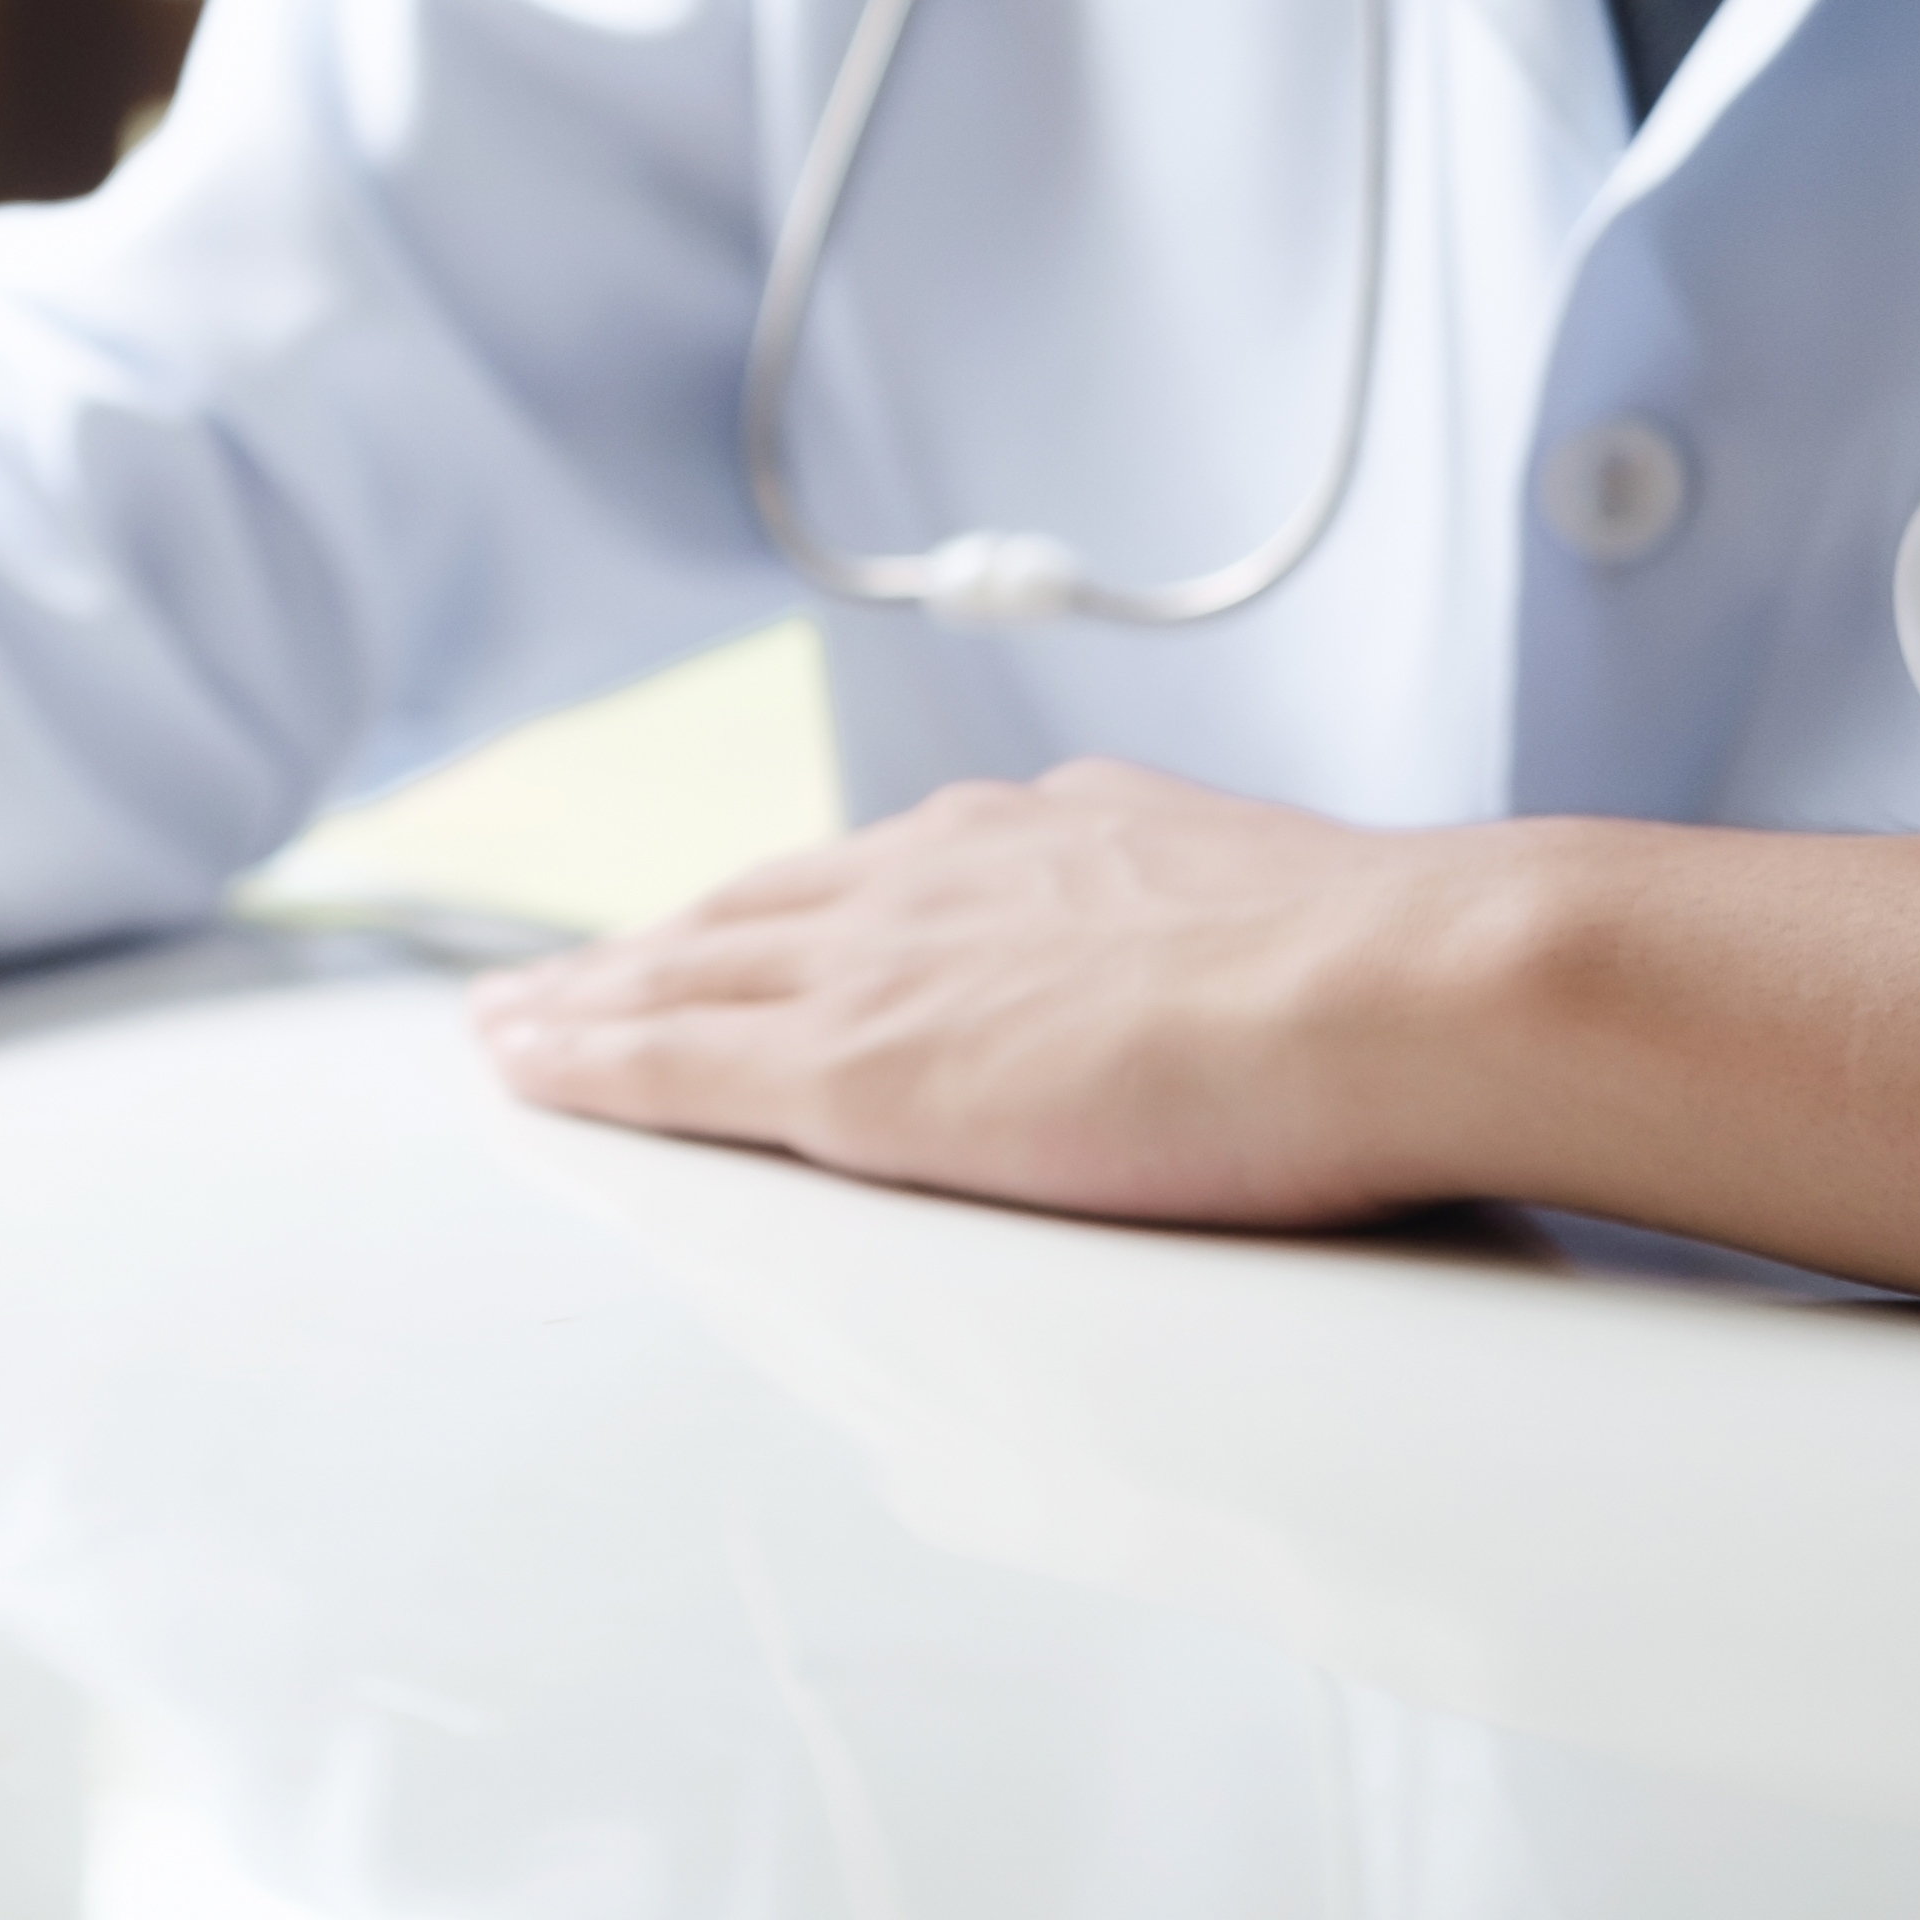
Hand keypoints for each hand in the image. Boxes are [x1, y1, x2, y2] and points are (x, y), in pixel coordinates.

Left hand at [470, 760, 1919, 1329]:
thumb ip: (1211, 942)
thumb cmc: (1392, 981)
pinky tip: (520, 1067)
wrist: (1409, 985)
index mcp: (1044, 844)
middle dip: (652, 946)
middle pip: (748, 913)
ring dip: (585, 1000)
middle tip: (566, 974)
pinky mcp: (854, 1075)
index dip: (783, 910)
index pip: (872, 880)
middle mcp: (937, 881)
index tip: (727, 927)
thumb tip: (1239, 976)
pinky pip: (670, 1065)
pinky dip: (583, 1062)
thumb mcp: (1272, 920)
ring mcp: (885, 974)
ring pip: (682, 979)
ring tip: (510, 1023)